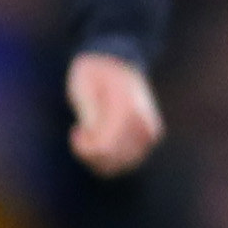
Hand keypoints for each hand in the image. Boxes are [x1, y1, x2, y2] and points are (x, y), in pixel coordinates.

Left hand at [67, 50, 163, 175]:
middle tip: (82, 131)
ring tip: (92, 134)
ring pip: (119, 165)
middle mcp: (142, 122)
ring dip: (99, 157)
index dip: (84, 148)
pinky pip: (127, 162)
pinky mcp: (150, 137)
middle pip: (112, 159)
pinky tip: (103, 140)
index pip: (104, 147)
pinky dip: (110, 158)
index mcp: (126, 108)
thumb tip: (97, 145)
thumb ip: (90, 117)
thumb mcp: (83, 89)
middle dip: (90, 152)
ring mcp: (149, 132)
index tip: (76, 131)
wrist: (117, 61)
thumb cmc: (94, 75)